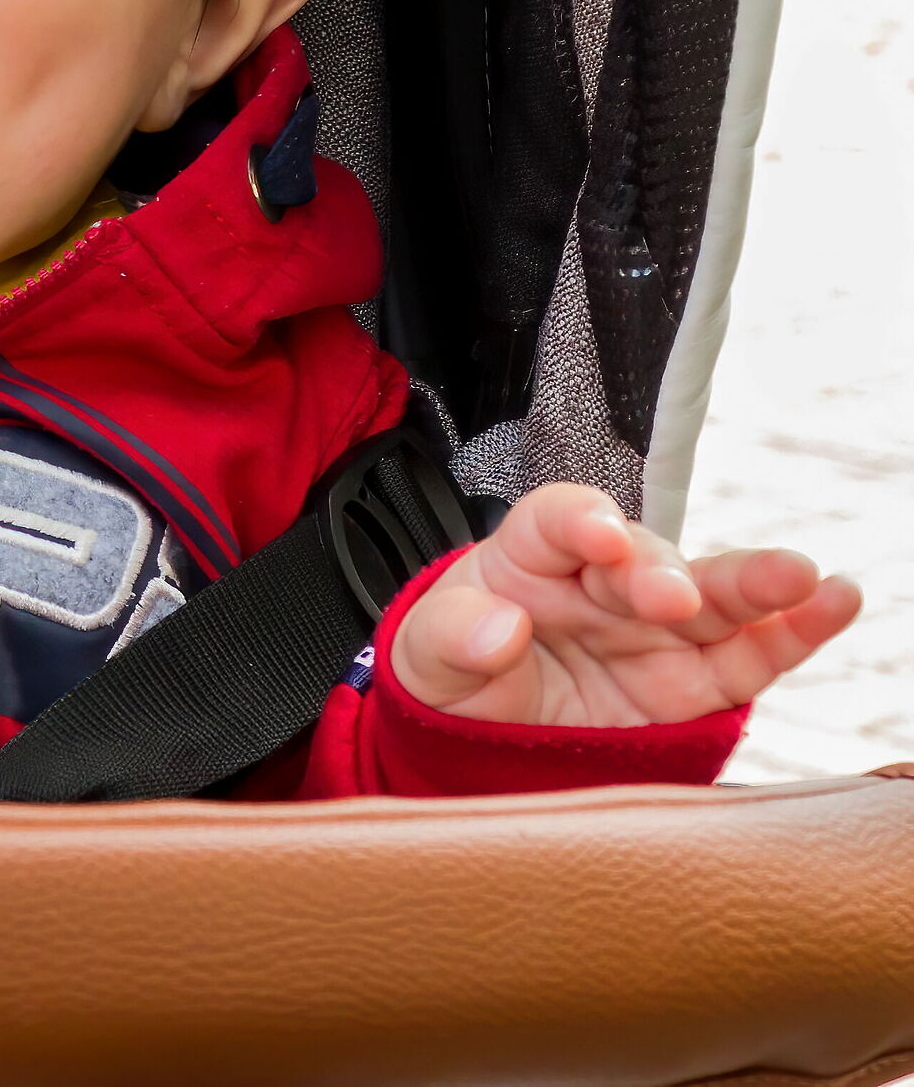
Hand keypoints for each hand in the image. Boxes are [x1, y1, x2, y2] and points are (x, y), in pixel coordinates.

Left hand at [391, 483, 861, 725]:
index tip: (598, 534)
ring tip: (802, 579)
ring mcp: (655, 628)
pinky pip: (750, 654)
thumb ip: (452, 637)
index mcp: (531, 556)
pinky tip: (834, 603)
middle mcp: (603, 581)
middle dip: (662, 572)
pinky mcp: (695, 681)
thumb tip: (498, 628)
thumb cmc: (455, 672)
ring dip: (756, 585)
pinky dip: (795, 632)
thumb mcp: (426, 657)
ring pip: (713, 598)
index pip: (557, 519)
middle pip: (644, 558)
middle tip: (674, 597)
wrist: (482, 741)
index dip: (580, 519)